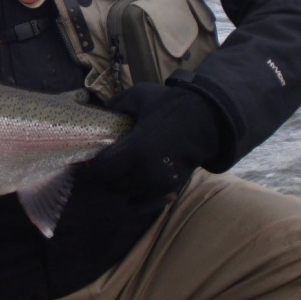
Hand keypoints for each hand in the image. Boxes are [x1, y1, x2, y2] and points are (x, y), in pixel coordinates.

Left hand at [77, 83, 223, 204]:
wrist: (206, 119)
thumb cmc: (170, 105)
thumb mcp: (139, 95)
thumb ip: (116, 103)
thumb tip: (99, 110)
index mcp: (135, 148)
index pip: (102, 169)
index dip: (94, 166)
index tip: (94, 159)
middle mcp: (146, 170)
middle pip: (112, 184)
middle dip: (106, 175)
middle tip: (107, 165)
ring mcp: (158, 183)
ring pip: (125, 194)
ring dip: (119, 185)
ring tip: (121, 173)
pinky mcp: (170, 189)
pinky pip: (143, 204)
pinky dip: (134, 199)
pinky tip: (132, 189)